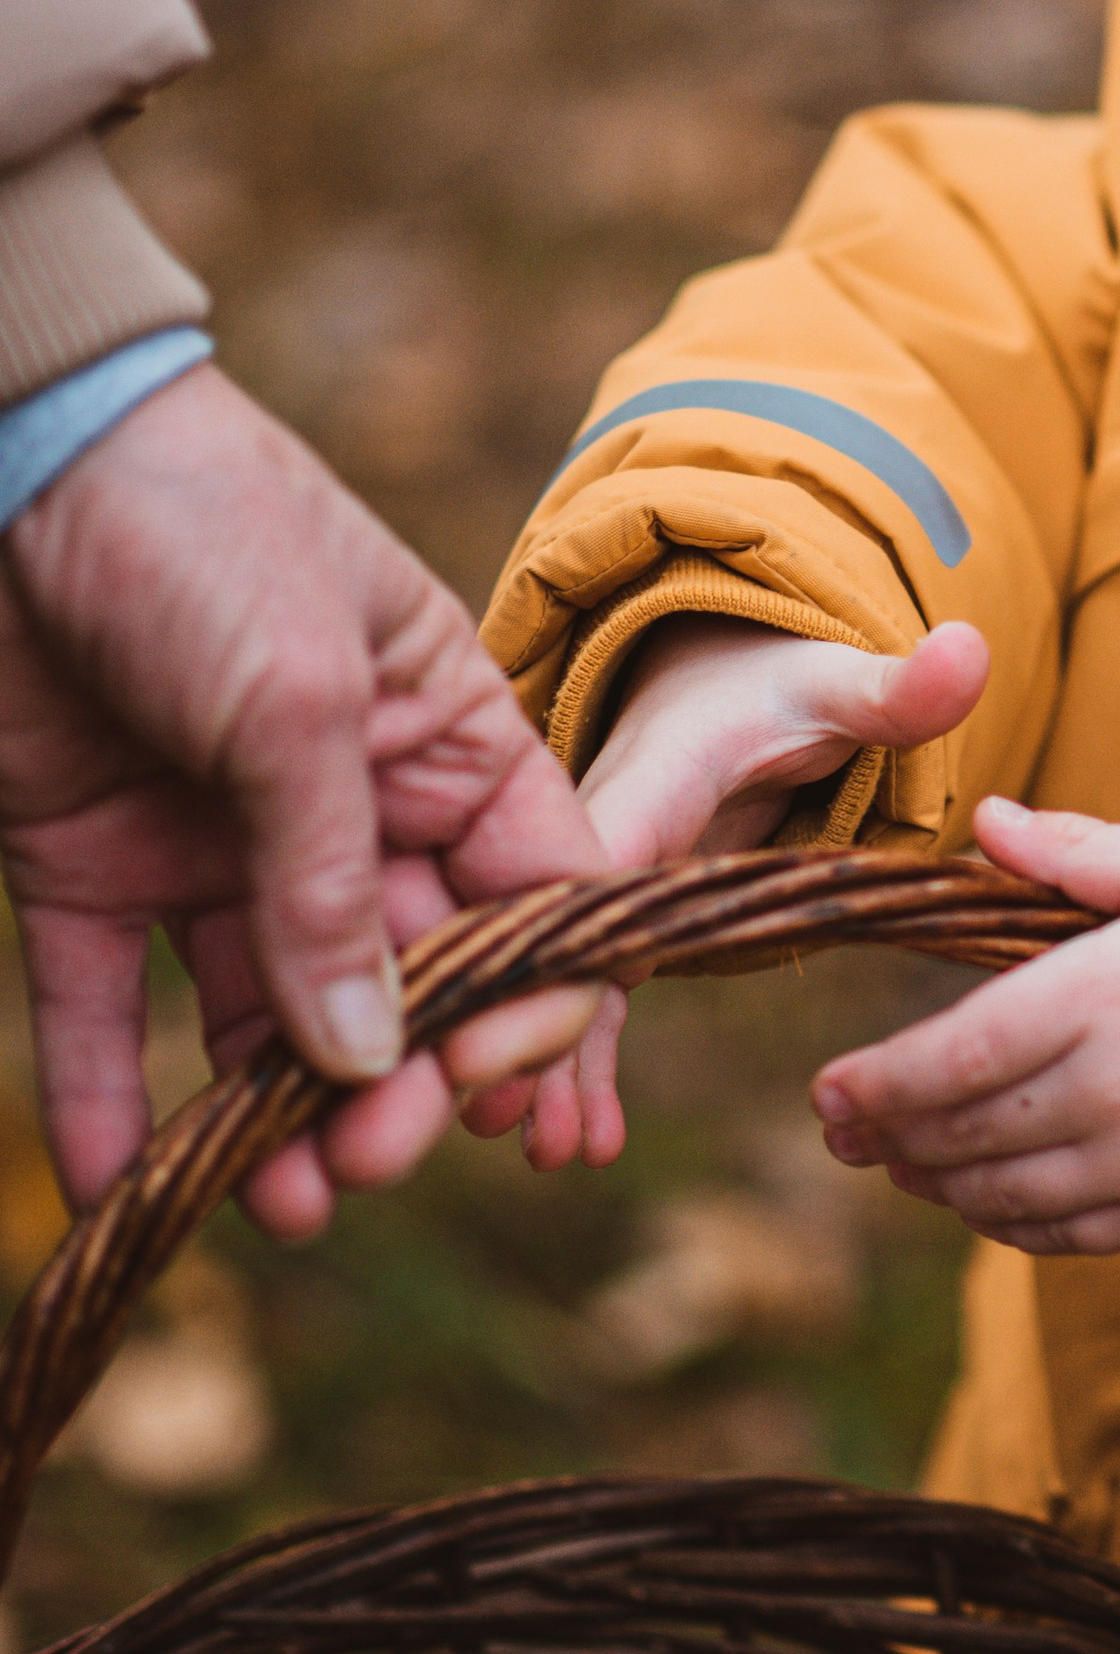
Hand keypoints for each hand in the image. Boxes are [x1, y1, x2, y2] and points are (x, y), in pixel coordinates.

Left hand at [0, 365, 606, 1232]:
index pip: (534, 898)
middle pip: (405, 982)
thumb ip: (331, 881)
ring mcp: (219, 840)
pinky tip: (123, 1182)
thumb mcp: (295, 695)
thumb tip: (368, 1058)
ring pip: (272, 1018)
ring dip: (277, 1117)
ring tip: (275, 1202)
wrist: (1, 450)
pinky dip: (112, 1098)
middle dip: (395, 1085)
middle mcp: (345, 804)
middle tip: (363, 1165)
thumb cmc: (189, 527)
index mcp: (442, 739)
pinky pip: (113, 1005)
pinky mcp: (95, 864)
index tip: (483, 1093)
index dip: (527, 1005)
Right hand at [463, 612, 988, 1172]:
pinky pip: (581, 997)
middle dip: (526, 1026)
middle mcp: (600, 838)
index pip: (595, 863)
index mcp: (646, 783)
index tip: (530, 1012)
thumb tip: (972, 646)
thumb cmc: (779, 690)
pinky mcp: (609, 926)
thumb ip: (896, 690)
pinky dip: (569, 1060)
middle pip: (556, 938)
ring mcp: (598, 889)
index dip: (561, 940)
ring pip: (556, 982)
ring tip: (544, 1152)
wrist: (723, 686)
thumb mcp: (835, 686)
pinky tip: (577, 1139)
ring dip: (539, 1066)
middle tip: (507, 1119)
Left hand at [811, 797, 1119, 1254]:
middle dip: (888, 1135)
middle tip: (838, 1131)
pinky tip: (980, 1197)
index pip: (958, 1055)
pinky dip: (1006, 1222)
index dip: (881, 1083)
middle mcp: (1114, 1092)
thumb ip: (1075, 852)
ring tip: (898, 1161)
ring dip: (937, 1182)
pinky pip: (1060, 1234)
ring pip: (1001, 1194)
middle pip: (964, 1132)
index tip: (824, 1093)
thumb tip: (987, 825)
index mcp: (1104, 996)